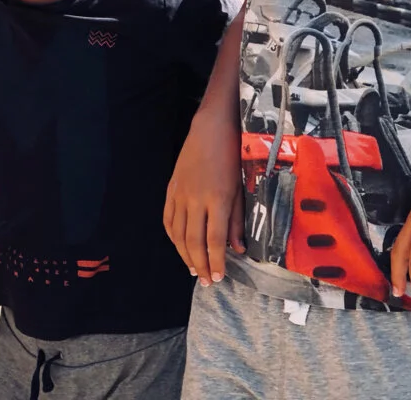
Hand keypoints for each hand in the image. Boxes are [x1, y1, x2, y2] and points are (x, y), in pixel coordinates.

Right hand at [163, 108, 244, 285]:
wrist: (210, 129)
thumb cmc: (233, 157)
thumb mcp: (241, 188)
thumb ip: (238, 220)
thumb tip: (237, 249)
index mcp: (218, 199)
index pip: (214, 240)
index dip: (216, 262)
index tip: (219, 278)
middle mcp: (196, 199)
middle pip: (194, 241)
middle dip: (200, 264)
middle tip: (207, 281)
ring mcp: (180, 194)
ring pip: (179, 233)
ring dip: (185, 255)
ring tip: (194, 269)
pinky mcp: (171, 189)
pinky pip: (168, 219)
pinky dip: (173, 236)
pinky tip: (180, 246)